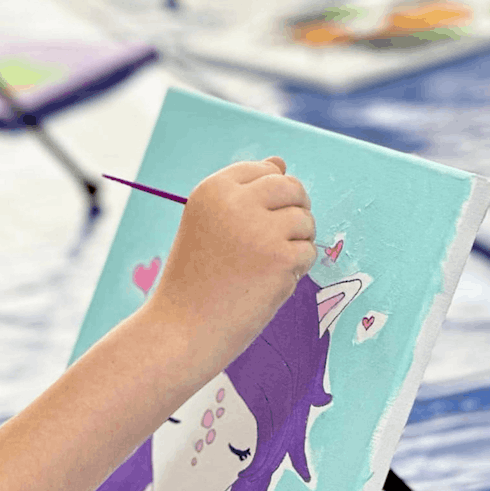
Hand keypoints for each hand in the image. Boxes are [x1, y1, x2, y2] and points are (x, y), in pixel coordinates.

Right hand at [145, 157, 316, 374]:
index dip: (267, 199)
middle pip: (291, 187)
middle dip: (292, 213)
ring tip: (262, 267)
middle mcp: (235, 202)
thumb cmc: (195, 279)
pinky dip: (295, 270)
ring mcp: (260, 229)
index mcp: (212, 189)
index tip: (251, 225)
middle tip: (269, 245)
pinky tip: (265, 284)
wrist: (181, 328)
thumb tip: (281, 161)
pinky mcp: (281, 258)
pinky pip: (308, 252)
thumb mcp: (210, 224)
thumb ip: (245, 193)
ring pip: (305, 220)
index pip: (264, 170)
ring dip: (294, 244)